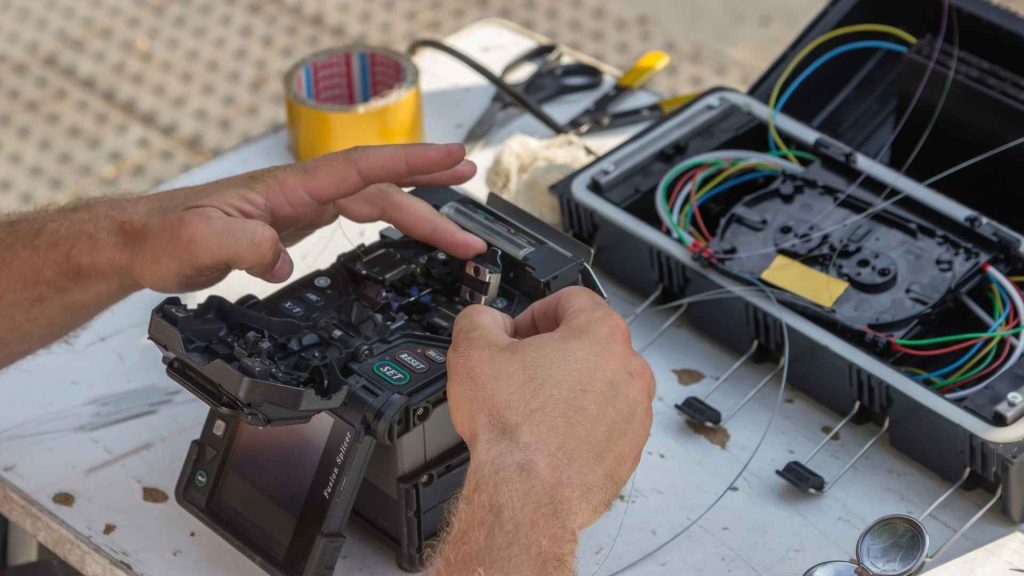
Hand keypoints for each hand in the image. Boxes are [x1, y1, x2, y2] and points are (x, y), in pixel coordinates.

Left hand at [121, 143, 485, 292]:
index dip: (413, 163)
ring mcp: (303, 207)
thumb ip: (241, 245)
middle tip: (474, 225)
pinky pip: (357, 218)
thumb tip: (282, 257)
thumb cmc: (164, 237)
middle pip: (382, 191)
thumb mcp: (197, 244)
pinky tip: (402, 235)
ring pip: (375, 205)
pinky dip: (389, 224)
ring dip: (419, 216)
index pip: (363, 169)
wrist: (143, 244)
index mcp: (289, 188)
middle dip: (434, 200)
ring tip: (457, 233)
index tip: (454, 159)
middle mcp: (303, 192)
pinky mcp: (297, 225)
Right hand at [446, 287, 654, 529]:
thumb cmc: (512, 430)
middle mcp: (629, 370)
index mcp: (601, 335)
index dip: (536, 311)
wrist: (526, 496)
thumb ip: (480, 319)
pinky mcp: (630, 448)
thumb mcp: (473, 351)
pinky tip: (549, 434)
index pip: (572, 299)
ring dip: (570, 387)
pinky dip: (582, 422)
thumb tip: (488, 321)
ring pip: (600, 383)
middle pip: (590, 341)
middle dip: (553, 350)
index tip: (519, 332)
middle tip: (520, 370)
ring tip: (533, 407)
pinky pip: (606, 421)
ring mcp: (635, 412)